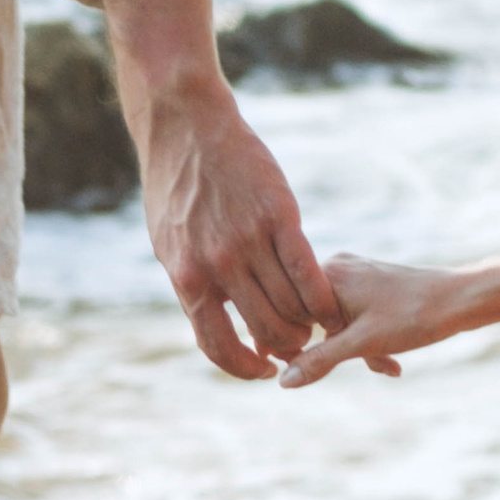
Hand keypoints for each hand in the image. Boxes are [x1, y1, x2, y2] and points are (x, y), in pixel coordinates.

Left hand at [136, 76, 338, 380]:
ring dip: (307, 324)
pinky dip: (323, 297)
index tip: (263, 370)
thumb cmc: (174, 188)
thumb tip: (210, 319)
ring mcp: (250, 240)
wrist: (187, 129)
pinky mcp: (281, 216)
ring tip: (314, 324)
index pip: (218, 345)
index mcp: (188, 277)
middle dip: (286, 347)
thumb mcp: (169, 245)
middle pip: (265, 330)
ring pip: (291, 306)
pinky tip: (330, 305)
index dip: (244, 367)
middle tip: (299, 343)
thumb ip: (193, 283)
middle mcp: (219, 265)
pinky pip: (309, 271)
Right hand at [279, 254, 479, 387]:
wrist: (461, 300)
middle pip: (309, 317)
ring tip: (387, 365)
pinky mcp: (371, 284)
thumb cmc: (413, 317)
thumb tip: (284, 381)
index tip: (292, 365)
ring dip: (354, 350)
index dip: (286, 341)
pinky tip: (392, 361)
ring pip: (334, 321)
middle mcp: (337, 268)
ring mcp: (355, 275)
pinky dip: (367, 340)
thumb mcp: (362, 344)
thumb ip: (319, 361)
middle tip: (346, 367)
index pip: (285, 309)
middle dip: (327, 350)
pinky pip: (353, 316)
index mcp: (327, 275)